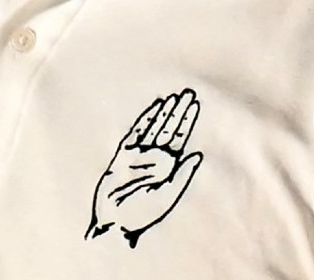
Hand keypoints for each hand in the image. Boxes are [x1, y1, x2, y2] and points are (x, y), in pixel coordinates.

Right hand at [86, 89, 203, 247]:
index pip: (179, 138)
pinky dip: (144, 121)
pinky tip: (153, 109)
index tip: (194, 104)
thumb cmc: (143, 212)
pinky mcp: (122, 154)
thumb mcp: (169, 195)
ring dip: (163, 113)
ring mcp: (138, 154)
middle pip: (168, 129)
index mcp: (168, 167)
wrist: (116, 220)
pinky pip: (135, 133)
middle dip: (178, 111)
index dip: (186, 121)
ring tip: (173, 98)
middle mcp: (154, 157)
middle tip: (188, 92)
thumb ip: (182, 175)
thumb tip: (197, 154)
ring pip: (153, 128)